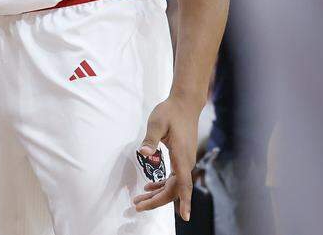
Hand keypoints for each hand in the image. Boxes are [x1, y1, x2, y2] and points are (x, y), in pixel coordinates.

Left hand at [131, 93, 201, 221]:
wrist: (184, 104)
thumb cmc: (170, 112)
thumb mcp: (157, 123)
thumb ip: (150, 139)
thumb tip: (143, 153)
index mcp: (181, 157)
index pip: (184, 185)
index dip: (185, 202)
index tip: (186, 218)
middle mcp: (185, 163)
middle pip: (173, 190)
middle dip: (156, 200)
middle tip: (136, 206)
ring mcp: (184, 162)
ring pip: (172, 186)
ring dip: (157, 194)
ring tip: (139, 200)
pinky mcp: (181, 158)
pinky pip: (173, 178)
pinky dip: (161, 184)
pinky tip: (149, 186)